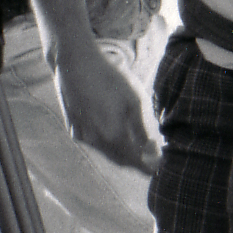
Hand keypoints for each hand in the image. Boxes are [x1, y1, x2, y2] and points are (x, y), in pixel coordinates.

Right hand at [52, 43, 161, 173]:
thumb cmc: (110, 78)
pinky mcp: (73, 129)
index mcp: (114, 135)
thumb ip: (143, 129)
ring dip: (121, 153)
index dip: (148, 167)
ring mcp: (82, 136)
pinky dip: (105, 144)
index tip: (159, 168)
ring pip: (106, 153)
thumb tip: (152, 149)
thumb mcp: (134, 100)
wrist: (75, 64)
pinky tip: (111, 132)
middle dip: (136, 163)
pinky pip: (93, 144)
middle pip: (121, 161)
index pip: (136, 162)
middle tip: (150, 158)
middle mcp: (96, 141)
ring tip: (135, 145)